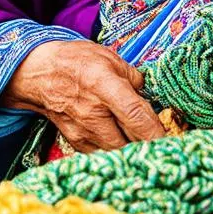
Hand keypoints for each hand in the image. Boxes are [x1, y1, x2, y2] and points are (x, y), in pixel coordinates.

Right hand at [1, 39, 164, 152]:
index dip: (157, 132)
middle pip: (128, 143)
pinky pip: (102, 155)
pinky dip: (116, 154)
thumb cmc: (76, 61)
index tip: (174, 142)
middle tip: (166, 149)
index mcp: (104, 86)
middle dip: (149, 148)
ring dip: (133, 153)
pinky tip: (126, 148)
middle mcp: (93, 113)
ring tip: (148, 149)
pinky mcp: (76, 142)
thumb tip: (149, 96)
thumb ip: (134, 78)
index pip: (136, 116)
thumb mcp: (110, 58)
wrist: (37, 73)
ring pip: (116, 154)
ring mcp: (82, 131)